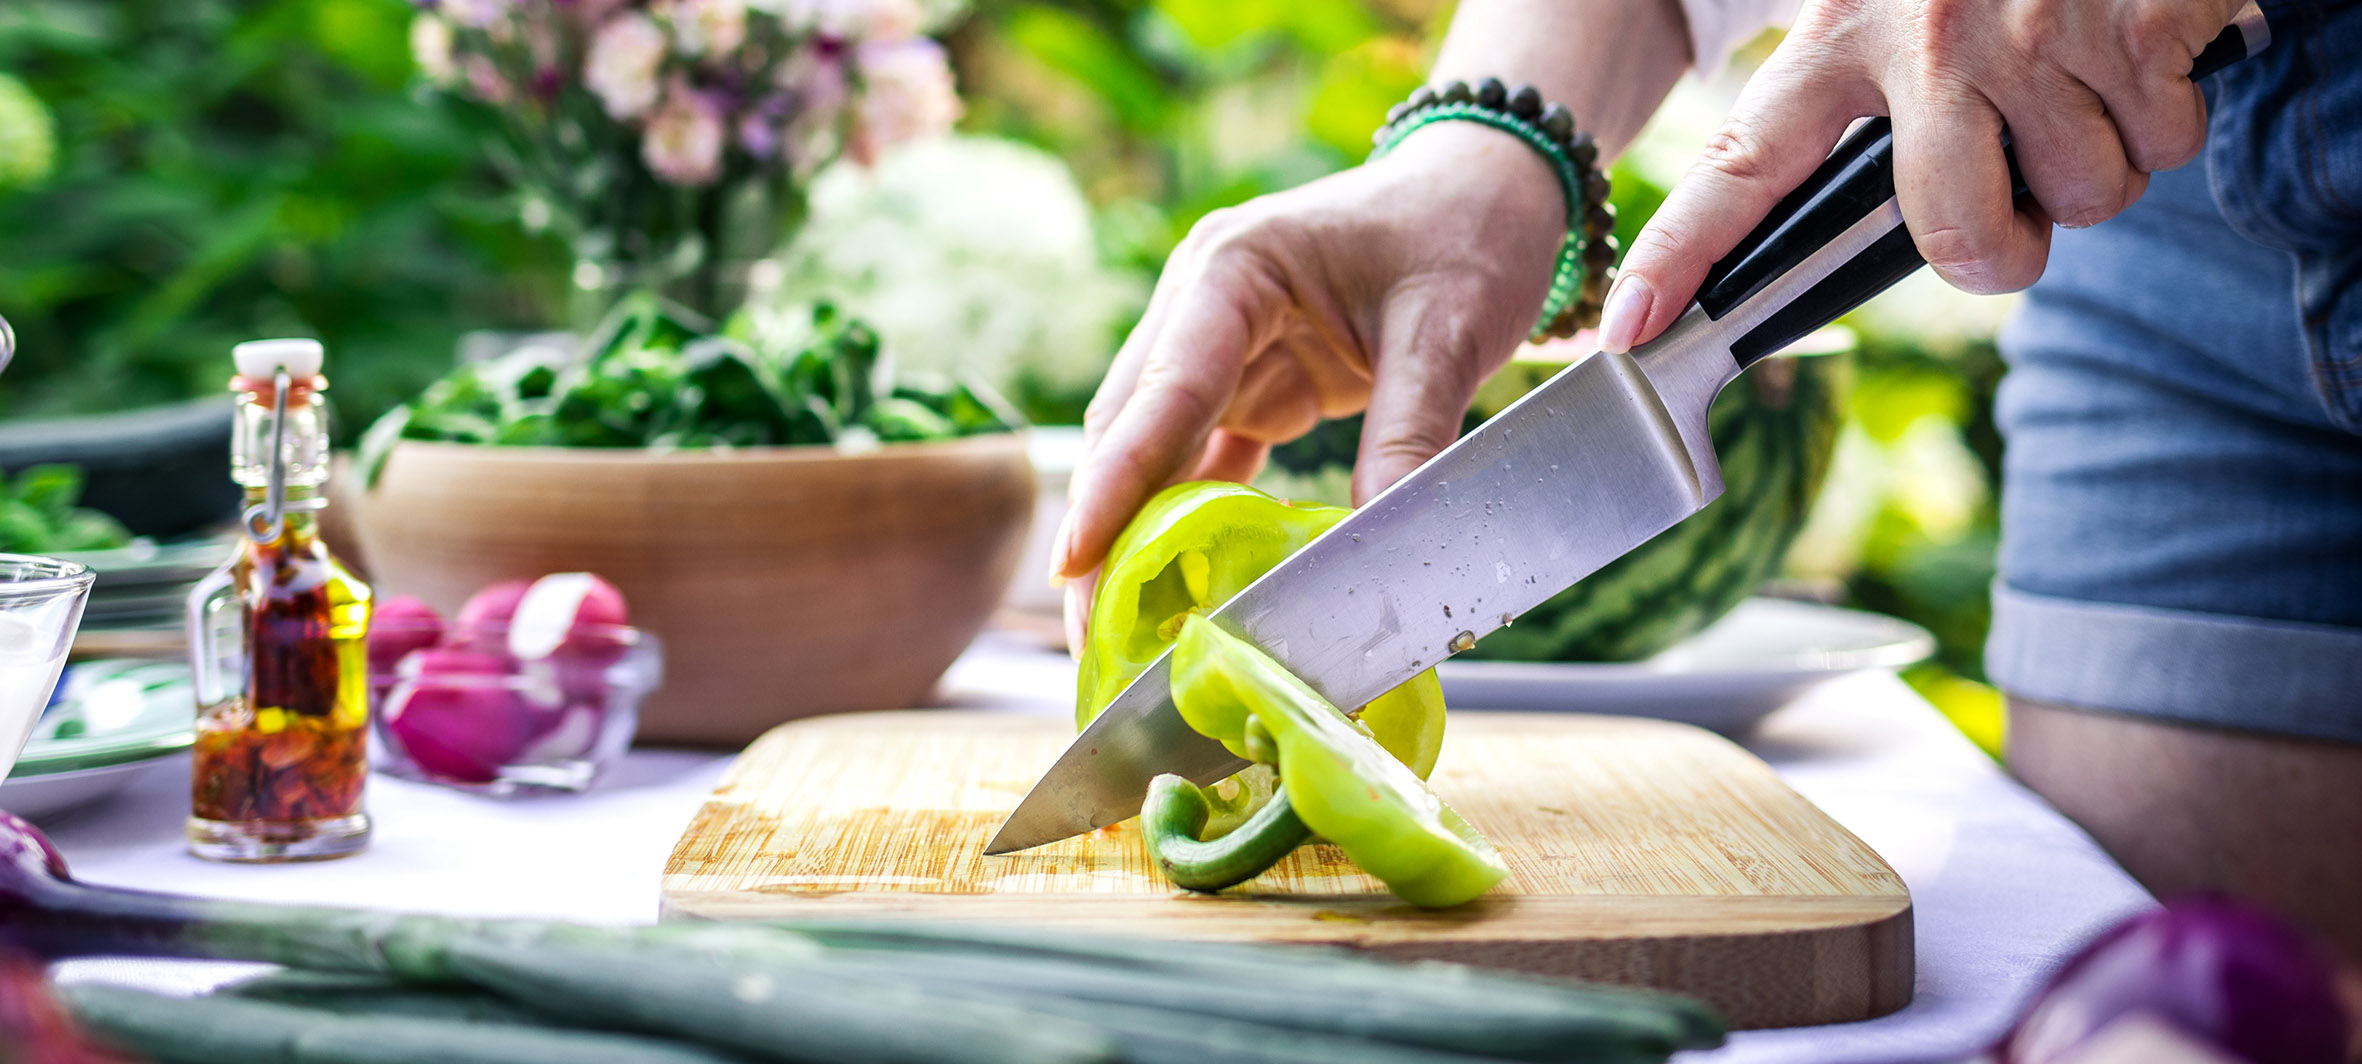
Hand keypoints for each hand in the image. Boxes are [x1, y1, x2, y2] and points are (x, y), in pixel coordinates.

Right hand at [1049, 123, 1565, 651]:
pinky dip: (1194, 523)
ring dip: (1138, 535)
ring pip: (1155, 453)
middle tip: (1090, 630)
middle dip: (1106, 529)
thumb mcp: (1448, 329)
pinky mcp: (1252, 384)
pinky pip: (1204, 462)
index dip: (1114, 485)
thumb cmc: (1467, 230)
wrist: (1493, 186)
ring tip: (1119, 631)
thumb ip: (1408, 434)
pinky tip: (1183, 592)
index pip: (1161, 391)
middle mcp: (1203, 305)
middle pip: (1130, 429)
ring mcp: (1220, 347)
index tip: (1073, 560)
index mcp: (1232, 269)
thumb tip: (1377, 548)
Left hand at [1597, 0, 2247, 352]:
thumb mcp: (1902, 6)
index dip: (1680, 255)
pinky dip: (2167, 115)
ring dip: (2097, 164)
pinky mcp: (2141, 29)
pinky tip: (2139, 49)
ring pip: (2083, 199)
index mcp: (1840, 35)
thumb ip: (1854, 101)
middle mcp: (1930, 39)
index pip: (1741, 166)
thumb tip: (1862, 221)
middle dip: (2003, 252)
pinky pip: (2164, 145)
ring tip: (2079, 80)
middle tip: (2016, 200)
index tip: (1626, 328)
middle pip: (1956, 239)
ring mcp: (2037, 35)